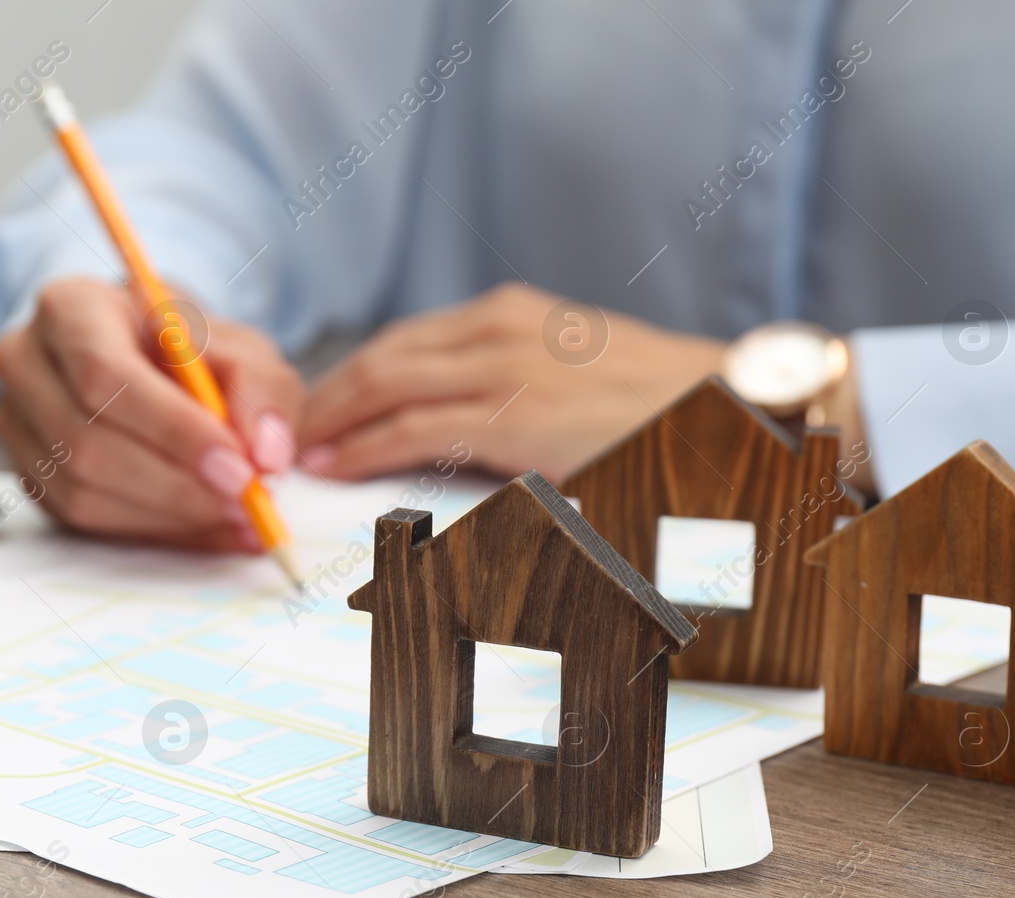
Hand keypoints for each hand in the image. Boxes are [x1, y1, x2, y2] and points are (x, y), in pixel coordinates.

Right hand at [0, 277, 304, 550]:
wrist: (152, 366)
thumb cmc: (192, 350)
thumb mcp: (243, 350)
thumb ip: (263, 391)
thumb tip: (265, 454)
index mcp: (70, 307)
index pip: (104, 374)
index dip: (172, 428)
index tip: (238, 466)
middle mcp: (24, 361)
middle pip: (86, 441)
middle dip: (176, 484)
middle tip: (245, 501)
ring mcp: (16, 423)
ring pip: (82, 490)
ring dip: (169, 515)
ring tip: (239, 515)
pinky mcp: (29, 475)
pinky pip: (84, 520)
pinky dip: (156, 532)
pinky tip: (209, 527)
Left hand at [299, 283, 727, 481]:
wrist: (730, 407)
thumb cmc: (657, 406)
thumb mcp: (576, 375)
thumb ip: (517, 386)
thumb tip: (464, 425)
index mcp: (511, 314)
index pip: (405, 340)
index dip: (350, 375)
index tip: (318, 407)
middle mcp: (500, 328)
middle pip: (381, 357)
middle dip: (325, 397)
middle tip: (284, 431)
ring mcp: (507, 368)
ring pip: (385, 386)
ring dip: (330, 421)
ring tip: (295, 451)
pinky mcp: (515, 415)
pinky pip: (414, 429)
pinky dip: (363, 448)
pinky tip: (334, 465)